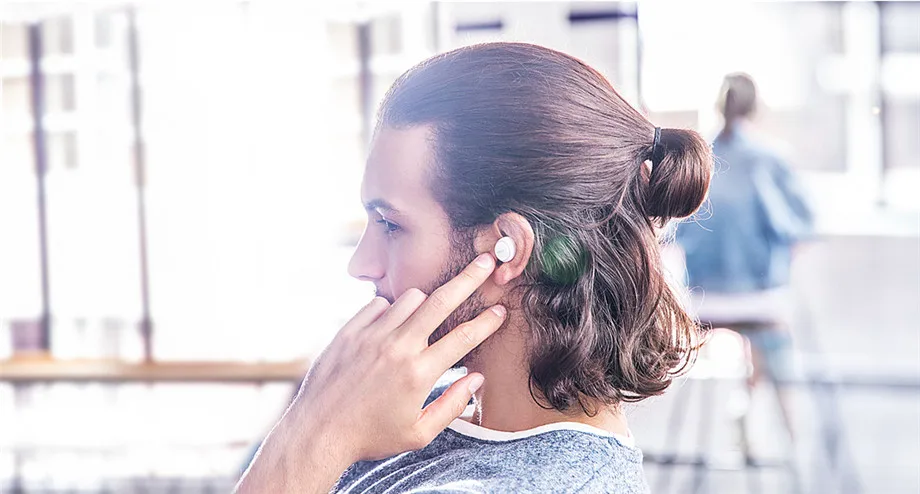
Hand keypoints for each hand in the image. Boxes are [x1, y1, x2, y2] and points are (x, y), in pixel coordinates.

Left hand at [236, 253, 504, 493]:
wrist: (318, 431)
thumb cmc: (371, 436)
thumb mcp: (418, 434)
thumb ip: (452, 405)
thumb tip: (477, 379)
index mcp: (419, 374)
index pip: (464, 338)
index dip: (488, 321)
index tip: (501, 309)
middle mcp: (397, 348)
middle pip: (442, 301)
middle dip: (469, 279)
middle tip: (486, 261)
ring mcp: (371, 335)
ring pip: (410, 298)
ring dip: (424, 303)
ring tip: (422, 321)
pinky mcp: (350, 330)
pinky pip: (379, 303)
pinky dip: (389, 311)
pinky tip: (388, 330)